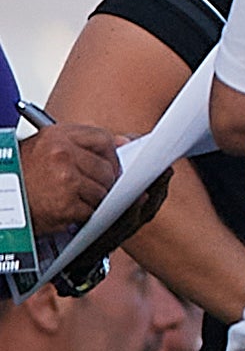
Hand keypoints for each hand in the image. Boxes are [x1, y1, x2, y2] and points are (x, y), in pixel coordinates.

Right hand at [15, 119, 124, 242]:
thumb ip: (85, 144)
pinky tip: (68, 210)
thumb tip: (125, 141)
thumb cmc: (23, 174)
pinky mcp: (66, 204)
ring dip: (94, 200)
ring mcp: (65, 179)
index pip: (103, 139)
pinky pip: (92, 210)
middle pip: (108, 169)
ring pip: (103, 191)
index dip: (111, 155)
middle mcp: (62, 154)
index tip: (110, 166)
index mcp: (57, 136)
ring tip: (73, 198)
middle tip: (88, 187)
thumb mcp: (48, 148)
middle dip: (104, 182)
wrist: (1, 199)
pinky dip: (84, 214)